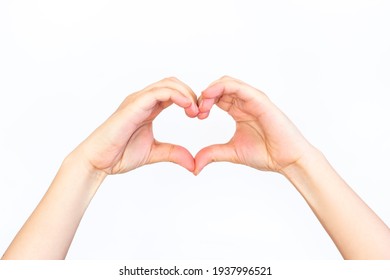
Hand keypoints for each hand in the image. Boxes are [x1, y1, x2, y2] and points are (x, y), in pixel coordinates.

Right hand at [75, 77, 198, 174]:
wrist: (98, 161)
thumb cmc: (119, 154)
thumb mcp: (154, 153)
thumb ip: (174, 153)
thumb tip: (193, 163)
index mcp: (149, 108)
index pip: (174, 93)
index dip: (191, 100)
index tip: (201, 115)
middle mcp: (143, 100)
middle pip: (173, 83)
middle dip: (191, 94)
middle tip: (201, 112)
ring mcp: (137, 101)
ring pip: (167, 83)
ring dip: (186, 93)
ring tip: (195, 111)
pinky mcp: (133, 105)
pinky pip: (157, 92)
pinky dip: (176, 95)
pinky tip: (186, 106)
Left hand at [195, 76, 313, 173]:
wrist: (287, 160)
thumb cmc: (266, 154)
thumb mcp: (231, 152)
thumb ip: (212, 154)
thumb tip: (194, 166)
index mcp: (238, 110)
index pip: (215, 97)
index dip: (202, 103)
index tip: (194, 117)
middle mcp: (245, 102)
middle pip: (218, 87)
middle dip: (203, 96)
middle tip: (196, 112)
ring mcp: (252, 99)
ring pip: (226, 82)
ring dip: (210, 90)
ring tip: (202, 106)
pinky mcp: (259, 100)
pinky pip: (237, 86)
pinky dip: (220, 87)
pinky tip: (209, 96)